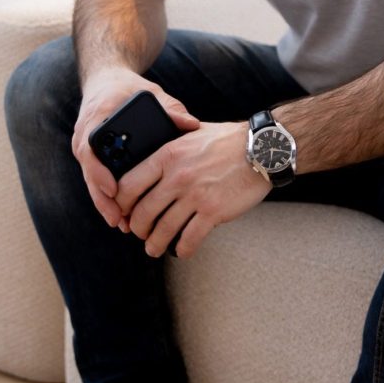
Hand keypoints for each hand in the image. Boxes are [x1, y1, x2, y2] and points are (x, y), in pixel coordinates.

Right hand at [71, 66, 198, 228]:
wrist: (106, 80)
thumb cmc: (128, 87)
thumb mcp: (150, 92)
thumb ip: (170, 108)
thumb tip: (192, 125)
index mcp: (97, 116)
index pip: (91, 148)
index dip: (99, 172)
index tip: (114, 188)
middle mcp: (85, 133)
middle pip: (89, 171)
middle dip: (102, 197)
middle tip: (119, 218)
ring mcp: (85, 146)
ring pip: (91, 179)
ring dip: (104, 202)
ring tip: (122, 223)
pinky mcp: (90, 155)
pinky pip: (95, 177)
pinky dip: (106, 195)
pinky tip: (120, 214)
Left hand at [116, 120, 270, 258]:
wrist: (262, 149)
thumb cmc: (229, 140)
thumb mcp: (193, 132)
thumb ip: (171, 144)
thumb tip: (153, 155)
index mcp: (168, 154)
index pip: (129, 184)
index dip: (121, 203)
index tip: (123, 210)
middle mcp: (178, 176)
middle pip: (143, 212)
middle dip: (137, 228)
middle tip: (140, 232)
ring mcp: (195, 195)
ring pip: (162, 230)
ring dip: (154, 244)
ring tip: (154, 248)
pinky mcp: (213, 212)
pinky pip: (188, 239)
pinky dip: (182, 249)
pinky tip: (182, 249)